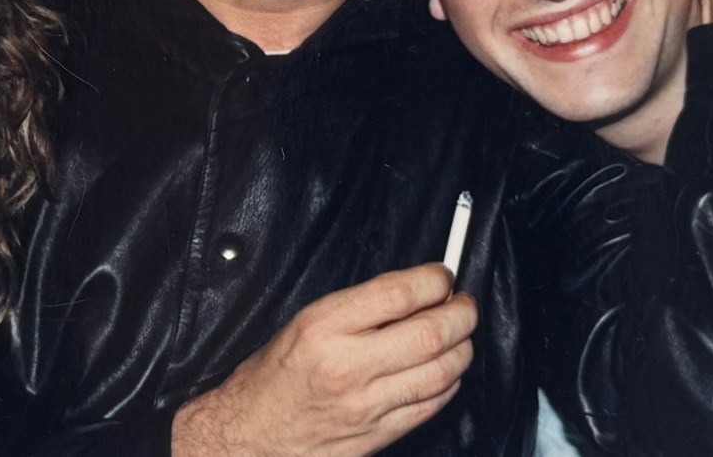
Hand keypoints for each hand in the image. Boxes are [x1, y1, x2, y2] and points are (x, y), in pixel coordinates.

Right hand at [171, 264, 475, 456]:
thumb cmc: (271, 379)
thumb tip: (410, 291)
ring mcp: (367, 404)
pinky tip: (446, 371)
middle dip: (462, 313)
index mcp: (323, 327)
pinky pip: (432, 405)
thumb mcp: (302, 324)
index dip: (433, 280)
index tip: (441, 276)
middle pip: (430, 332)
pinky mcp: (378, 434)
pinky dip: (450, 383)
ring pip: (442, 371)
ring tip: (460, 336)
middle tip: (464, 304)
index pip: (398, 293)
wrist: (249, 436)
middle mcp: (347, 365)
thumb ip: (357, 307)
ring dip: (462, 348)